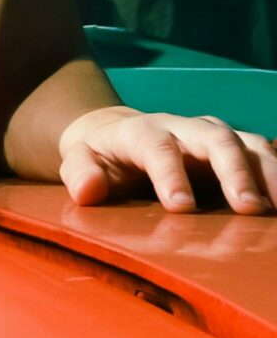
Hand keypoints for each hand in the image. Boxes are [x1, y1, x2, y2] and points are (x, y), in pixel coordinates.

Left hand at [58, 105, 276, 213]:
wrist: (120, 135)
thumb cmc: (102, 155)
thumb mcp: (80, 159)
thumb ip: (79, 173)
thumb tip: (87, 190)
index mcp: (141, 131)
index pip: (157, 145)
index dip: (170, 173)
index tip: (181, 208)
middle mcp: (183, 127)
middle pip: (215, 137)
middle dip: (233, 171)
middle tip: (249, 209)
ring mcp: (212, 136)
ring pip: (248, 144)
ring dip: (269, 173)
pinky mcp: (235, 149)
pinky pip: (264, 155)